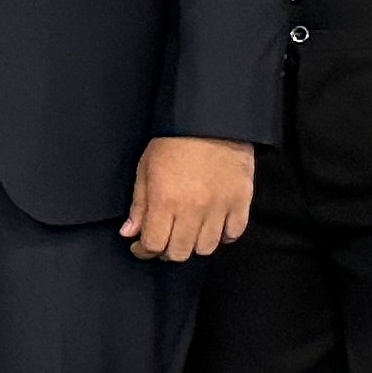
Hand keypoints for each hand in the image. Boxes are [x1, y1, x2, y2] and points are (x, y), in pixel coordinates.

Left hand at [122, 136, 254, 259]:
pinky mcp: (241, 201)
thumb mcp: (146, 167)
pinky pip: (233, 234)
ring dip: (194, 245)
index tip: (141, 246)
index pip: (154, 245)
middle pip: (180, 252)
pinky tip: (213, 226)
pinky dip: (223, 236)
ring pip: (206, 248)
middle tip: (163, 240)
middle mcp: (193, 209)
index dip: (144, 250)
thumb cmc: (173, 141)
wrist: (211, 119)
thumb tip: (130, 233)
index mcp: (165, 200)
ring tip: (188, 233)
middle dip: (167, 251)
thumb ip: (139, 204)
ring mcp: (220, 208)